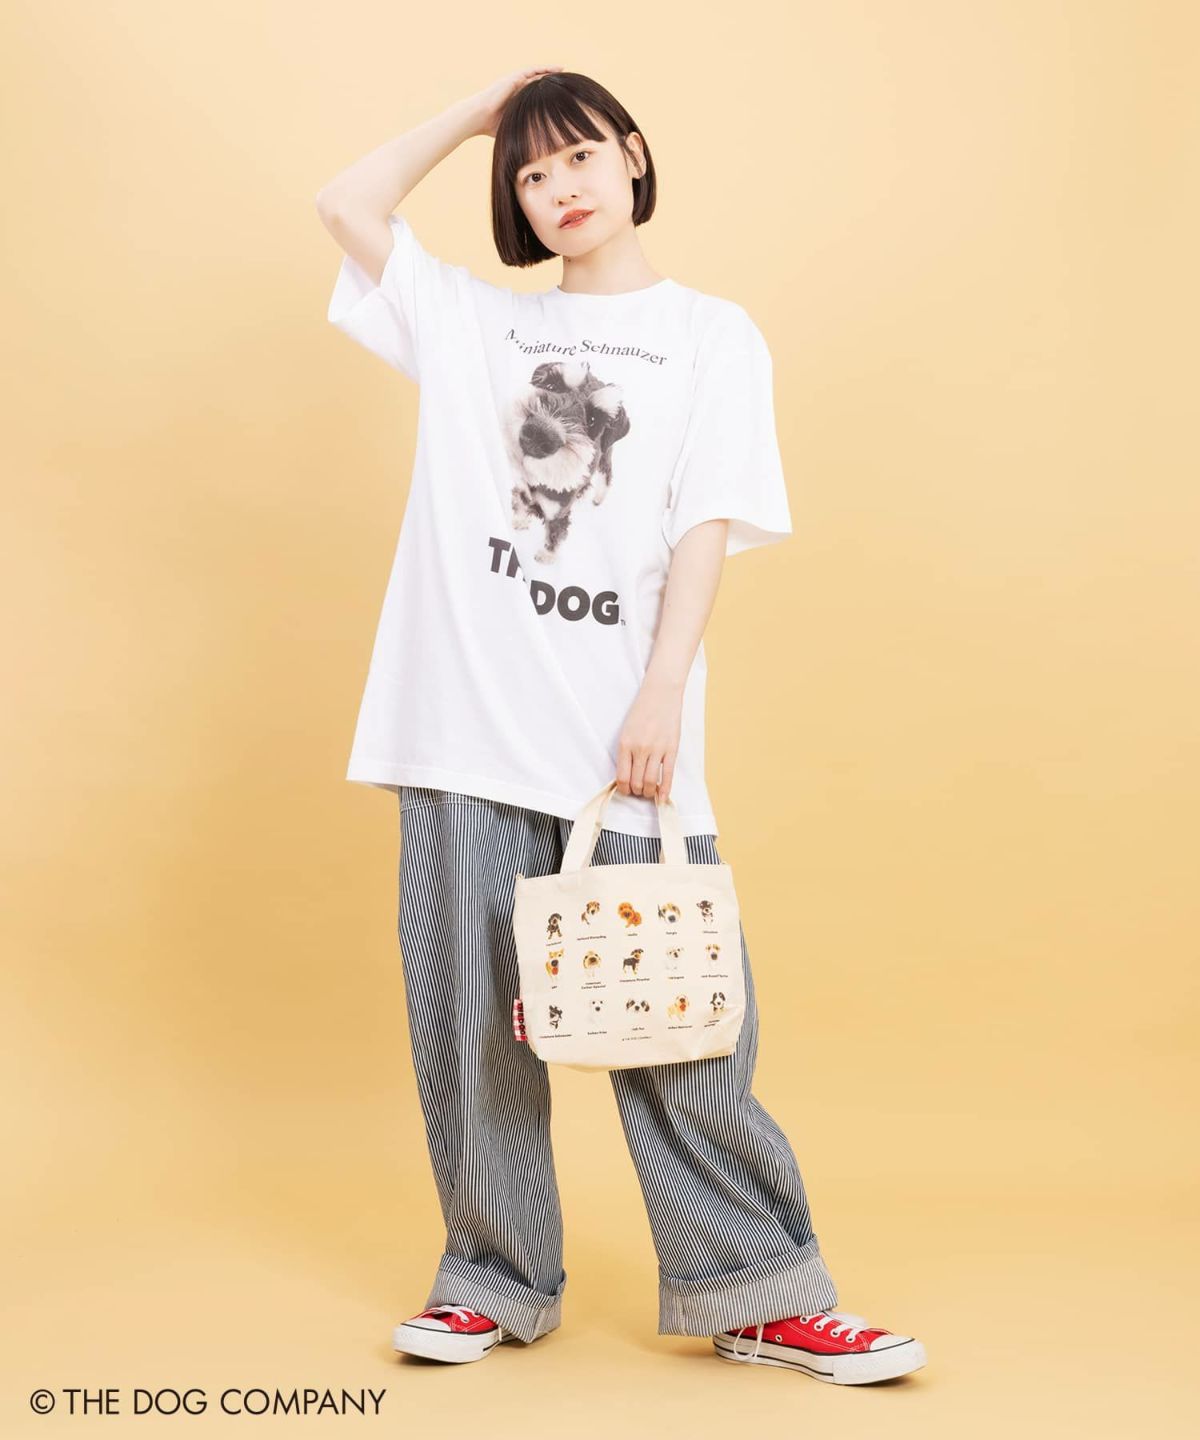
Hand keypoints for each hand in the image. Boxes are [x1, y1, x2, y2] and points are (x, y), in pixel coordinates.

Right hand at [469, 66, 564, 138]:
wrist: (477, 117)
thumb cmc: (490, 127)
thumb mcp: (512, 127)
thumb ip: (522, 131)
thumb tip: (533, 148)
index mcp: (516, 98)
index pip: (535, 93)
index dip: (547, 92)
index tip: (560, 93)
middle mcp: (516, 88)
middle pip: (537, 81)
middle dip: (551, 79)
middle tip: (565, 79)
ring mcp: (514, 82)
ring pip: (535, 74)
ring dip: (549, 71)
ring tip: (562, 69)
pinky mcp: (513, 79)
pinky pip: (530, 72)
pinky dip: (542, 70)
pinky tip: (552, 68)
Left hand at [615, 675, 682, 804]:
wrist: (661, 694)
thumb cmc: (642, 711)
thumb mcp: (627, 730)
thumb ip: (626, 751)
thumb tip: (626, 774)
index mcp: (625, 744)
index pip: (622, 776)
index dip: (623, 788)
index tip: (626, 790)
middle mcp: (640, 749)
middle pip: (636, 782)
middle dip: (636, 791)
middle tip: (638, 791)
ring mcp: (657, 750)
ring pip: (651, 782)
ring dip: (648, 792)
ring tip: (648, 792)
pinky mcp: (672, 749)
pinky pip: (668, 775)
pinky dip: (665, 790)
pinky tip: (663, 797)